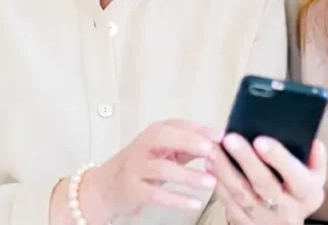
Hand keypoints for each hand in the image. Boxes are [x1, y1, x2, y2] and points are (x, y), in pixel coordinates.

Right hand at [78, 119, 217, 221]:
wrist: (106, 186)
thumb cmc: (143, 164)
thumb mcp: (165, 150)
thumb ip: (189, 146)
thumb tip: (218, 144)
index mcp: (155, 132)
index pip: (179, 125)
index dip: (201, 129)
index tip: (221, 136)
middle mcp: (144, 146)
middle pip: (166, 138)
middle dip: (190, 143)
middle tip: (212, 152)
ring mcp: (136, 167)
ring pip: (163, 169)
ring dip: (188, 176)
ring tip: (211, 183)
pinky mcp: (132, 189)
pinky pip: (156, 194)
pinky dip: (176, 199)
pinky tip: (194, 203)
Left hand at [211, 134, 326, 224]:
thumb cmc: (299, 194)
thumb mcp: (315, 178)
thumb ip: (316, 159)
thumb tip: (313, 142)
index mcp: (307, 194)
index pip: (294, 175)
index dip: (278, 158)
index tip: (261, 140)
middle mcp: (286, 209)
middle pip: (264, 184)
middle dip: (246, 160)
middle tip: (230, 138)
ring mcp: (264, 219)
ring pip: (242, 196)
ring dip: (225, 171)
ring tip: (214, 149)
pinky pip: (229, 205)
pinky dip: (218, 184)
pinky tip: (210, 166)